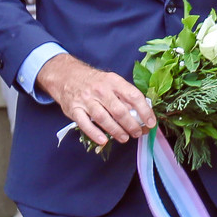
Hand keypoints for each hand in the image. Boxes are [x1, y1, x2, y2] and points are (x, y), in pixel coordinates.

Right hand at [38, 54, 153, 147]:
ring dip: (116, 131)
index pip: (133, 96)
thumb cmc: (94, 82)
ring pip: (103, 118)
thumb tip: (143, 113)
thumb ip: (125, 95)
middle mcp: (100, 89)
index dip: (145, 111)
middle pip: (119, 110)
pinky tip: (103, 140)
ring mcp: (86, 100)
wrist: (66, 75)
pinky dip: (94, 133)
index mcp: (113, 81)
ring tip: (124, 138)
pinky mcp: (74, 109)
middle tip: (137, 133)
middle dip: (131, 125)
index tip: (151, 122)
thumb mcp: (111, 81)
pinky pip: (84, 124)